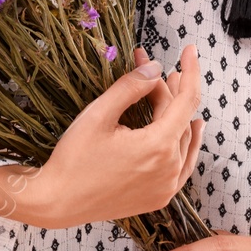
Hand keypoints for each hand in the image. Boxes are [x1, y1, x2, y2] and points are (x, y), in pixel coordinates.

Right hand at [0, 44, 203, 228]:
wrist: (58, 202)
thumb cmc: (74, 158)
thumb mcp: (99, 115)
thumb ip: (130, 88)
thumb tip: (154, 68)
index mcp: (158, 147)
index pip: (186, 100)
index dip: (189, 71)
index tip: (190, 49)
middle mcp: (169, 169)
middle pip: (179, 118)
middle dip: (167, 88)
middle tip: (149, 67)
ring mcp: (166, 187)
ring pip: (182, 139)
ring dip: (176, 112)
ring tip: (169, 87)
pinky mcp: (159, 197)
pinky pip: (183, 165)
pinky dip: (187, 143)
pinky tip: (191, 129)